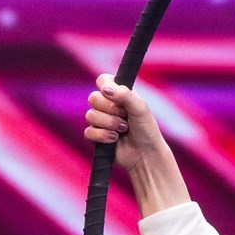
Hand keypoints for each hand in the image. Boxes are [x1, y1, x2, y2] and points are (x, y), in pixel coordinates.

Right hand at [85, 75, 188, 211]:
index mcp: (118, 94)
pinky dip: (103, 136)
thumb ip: (125, 94)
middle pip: (93, 98)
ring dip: (109, 123)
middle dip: (110, 109)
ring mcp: (100, 121)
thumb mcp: (140, 108)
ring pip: (90, 116)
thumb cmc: (146, 129)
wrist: (146, 154)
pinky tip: (115, 139)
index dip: (106, 87)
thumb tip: (105, 90)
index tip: (116, 96)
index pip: (102, 80)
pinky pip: (88, 132)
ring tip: (123, 129)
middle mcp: (107, 105)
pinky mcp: (96, 136)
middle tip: (125, 116)